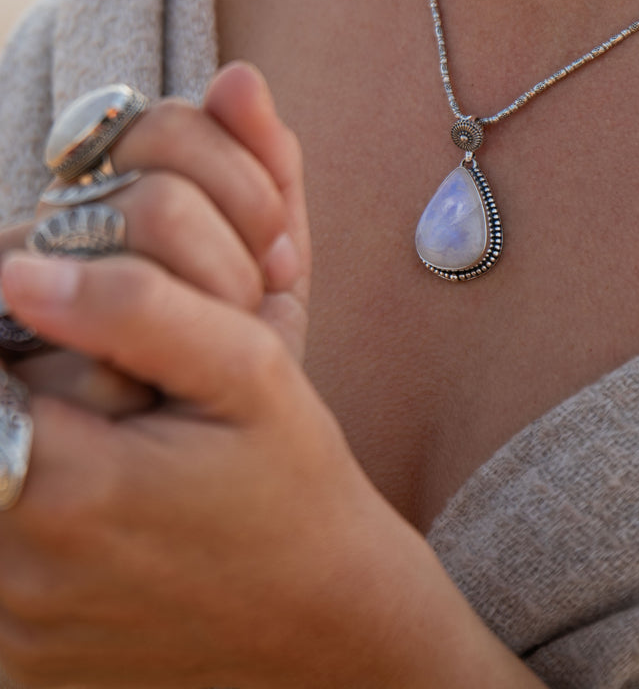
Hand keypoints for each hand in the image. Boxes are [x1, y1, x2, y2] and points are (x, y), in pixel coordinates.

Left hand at [0, 64, 467, 688]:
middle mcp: (23, 570)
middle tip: (115, 401)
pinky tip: (111, 515)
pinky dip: (37, 519)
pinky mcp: (24, 656)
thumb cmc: (291, 482)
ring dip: (29, 450)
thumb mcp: (247, 371)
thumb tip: (20, 273)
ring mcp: (19, 623)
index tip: (83, 345)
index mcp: (73, 487)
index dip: (26, 338)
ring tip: (117, 454)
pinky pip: (4, 557)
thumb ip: (136, 307)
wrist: (322, 617)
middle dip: (31, 392)